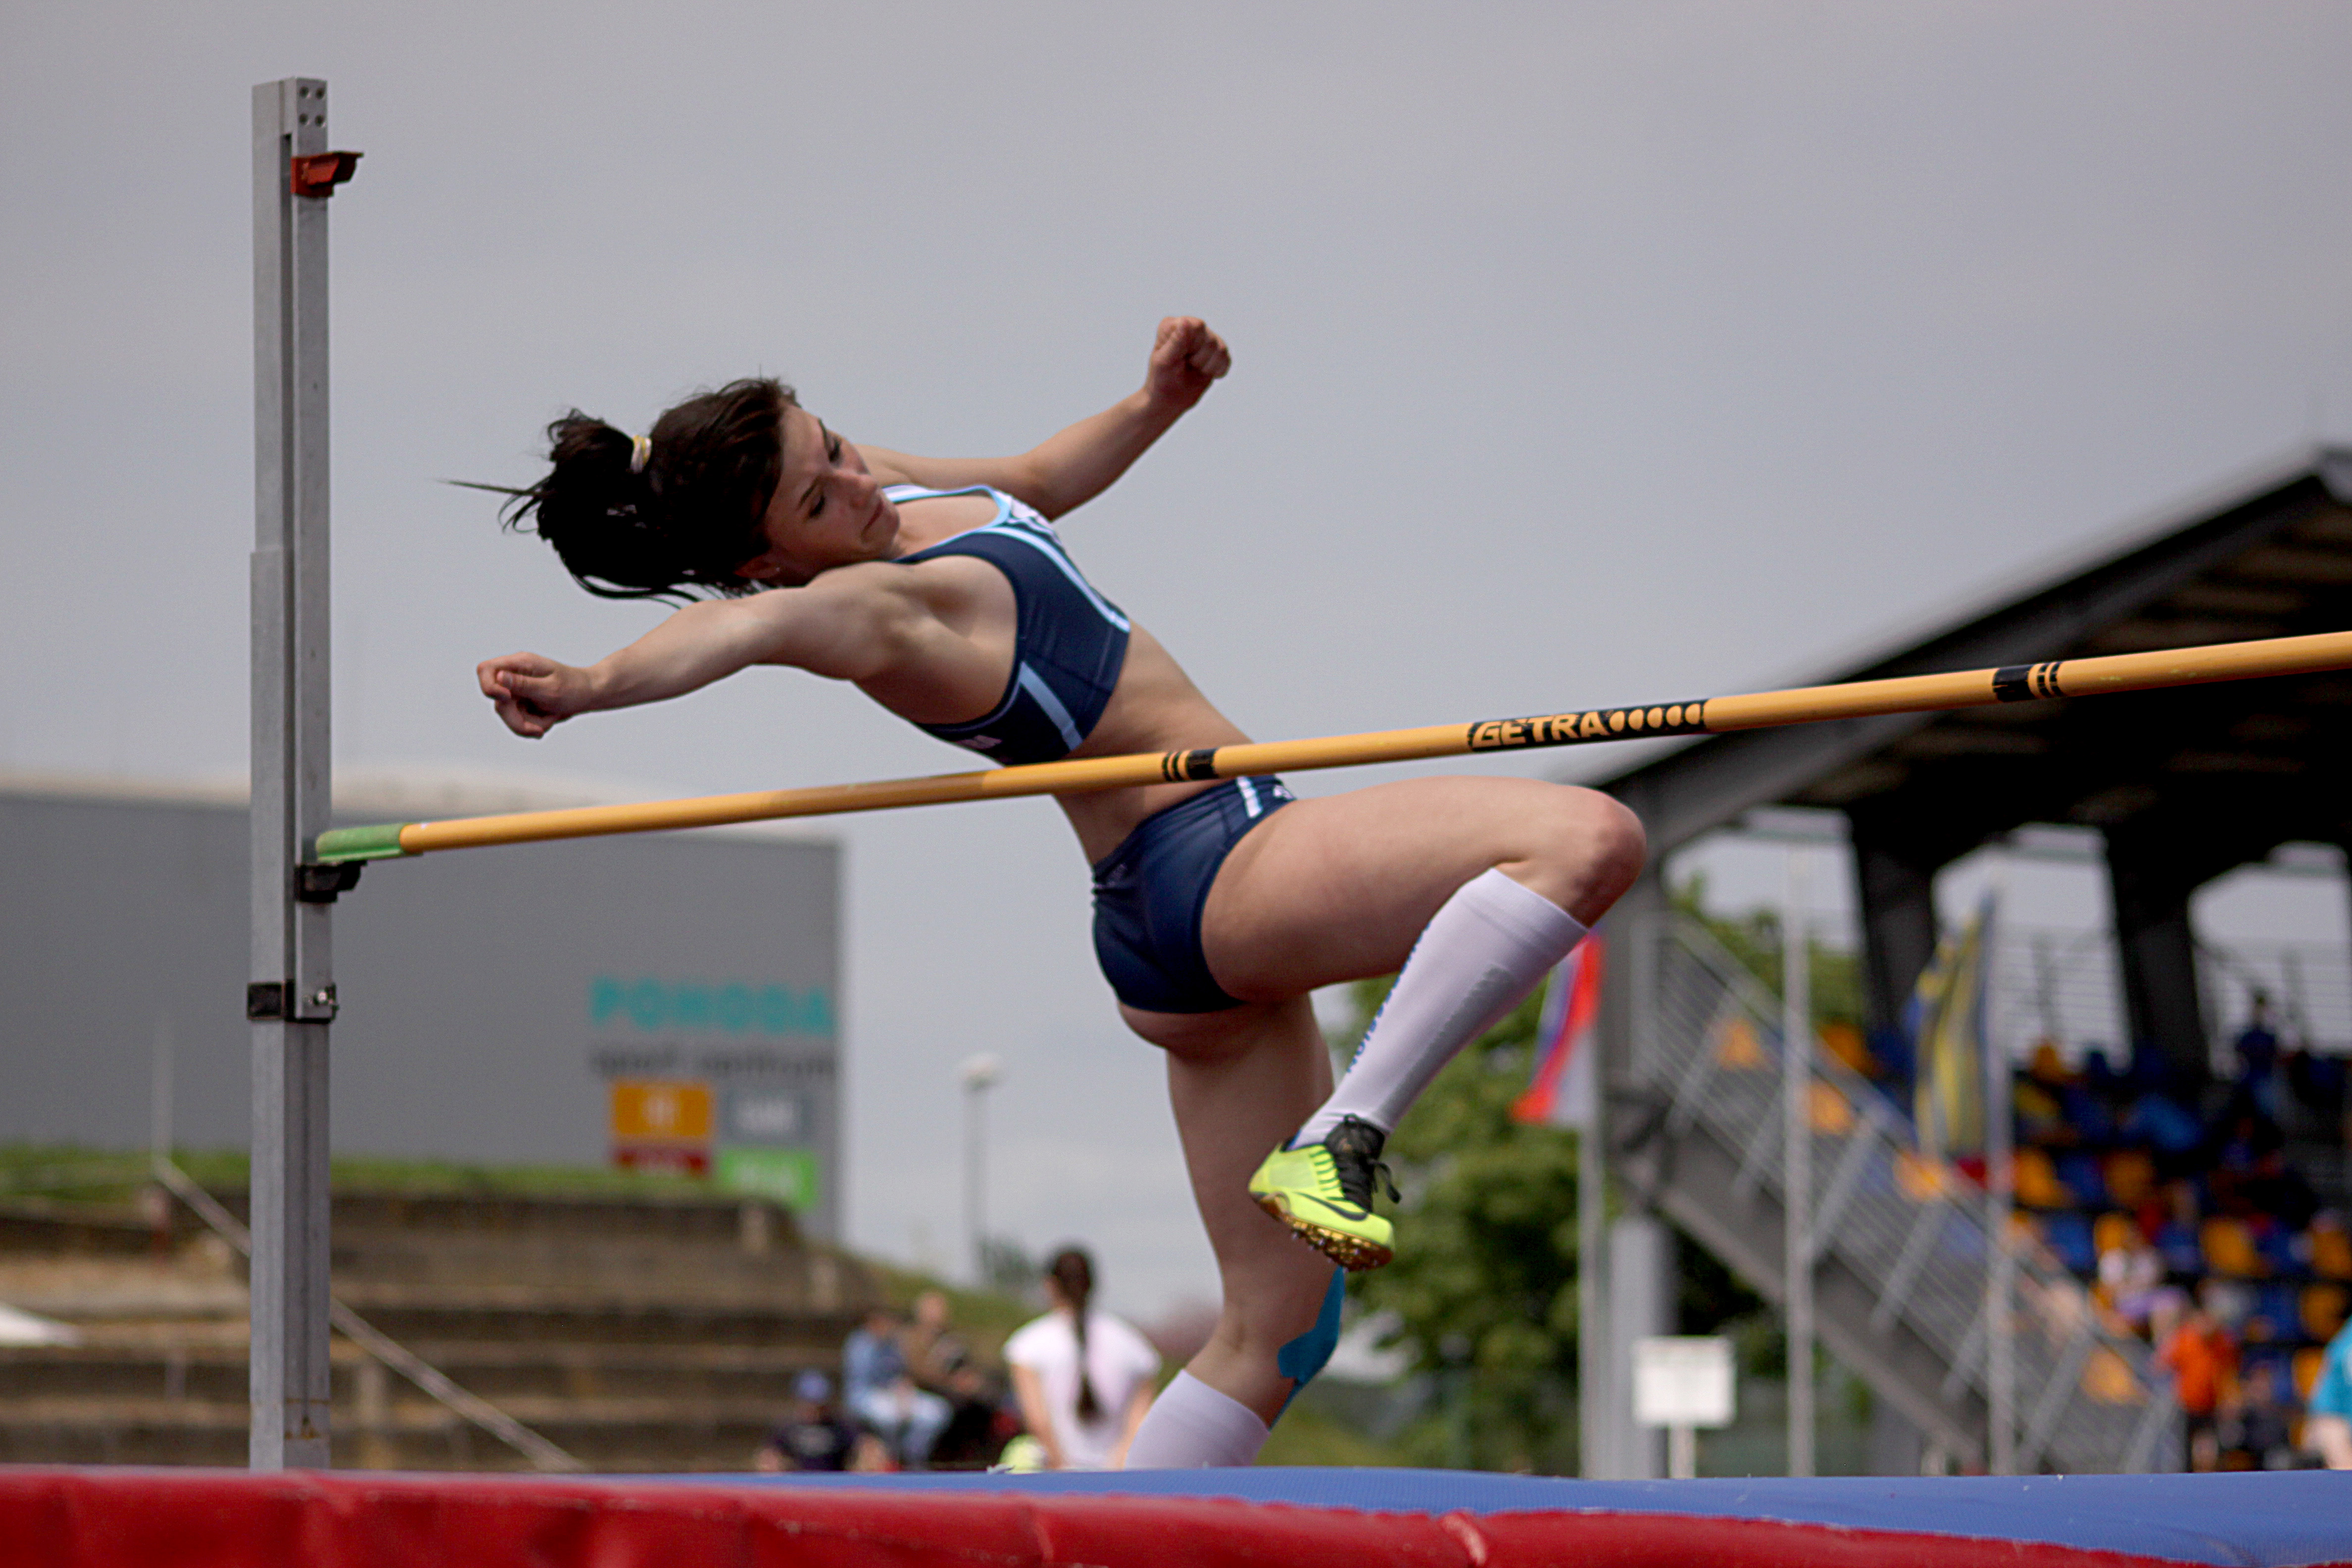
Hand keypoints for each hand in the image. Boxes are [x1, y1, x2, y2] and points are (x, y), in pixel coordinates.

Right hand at [477, 652, 594, 737]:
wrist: (589, 695)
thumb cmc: (574, 687)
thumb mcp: (550, 689)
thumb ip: (523, 684)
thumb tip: (499, 677)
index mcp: (520, 663)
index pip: (485, 670)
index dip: (489, 687)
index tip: (507, 699)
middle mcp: (514, 675)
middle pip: (497, 702)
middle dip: (516, 720)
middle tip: (539, 730)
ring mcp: (517, 690)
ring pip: (507, 715)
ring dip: (528, 724)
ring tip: (550, 720)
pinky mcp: (522, 702)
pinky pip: (518, 720)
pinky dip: (533, 725)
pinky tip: (548, 720)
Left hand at [1142, 316, 1230, 411]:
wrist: (1169, 399)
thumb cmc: (1162, 379)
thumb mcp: (1165, 361)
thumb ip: (1176, 342)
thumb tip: (1186, 321)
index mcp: (1173, 325)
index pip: (1197, 326)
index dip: (1193, 345)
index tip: (1180, 357)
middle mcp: (1190, 327)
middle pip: (1211, 340)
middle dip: (1199, 359)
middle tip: (1185, 365)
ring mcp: (1204, 338)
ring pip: (1221, 349)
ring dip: (1207, 367)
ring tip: (1193, 368)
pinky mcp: (1216, 351)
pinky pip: (1226, 359)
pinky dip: (1216, 371)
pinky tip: (1203, 373)